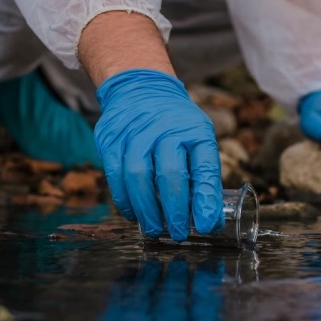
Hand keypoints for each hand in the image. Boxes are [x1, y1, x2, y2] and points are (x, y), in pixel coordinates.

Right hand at [94, 69, 223, 240]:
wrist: (141, 86)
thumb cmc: (176, 124)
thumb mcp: (198, 139)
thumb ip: (203, 177)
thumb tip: (209, 221)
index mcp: (195, 130)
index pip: (204, 167)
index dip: (206, 199)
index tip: (207, 225)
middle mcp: (166, 128)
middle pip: (170, 174)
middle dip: (175, 210)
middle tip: (179, 233)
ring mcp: (135, 132)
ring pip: (139, 176)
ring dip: (147, 209)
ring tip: (155, 230)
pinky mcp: (111, 139)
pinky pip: (115, 175)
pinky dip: (124, 200)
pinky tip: (133, 214)